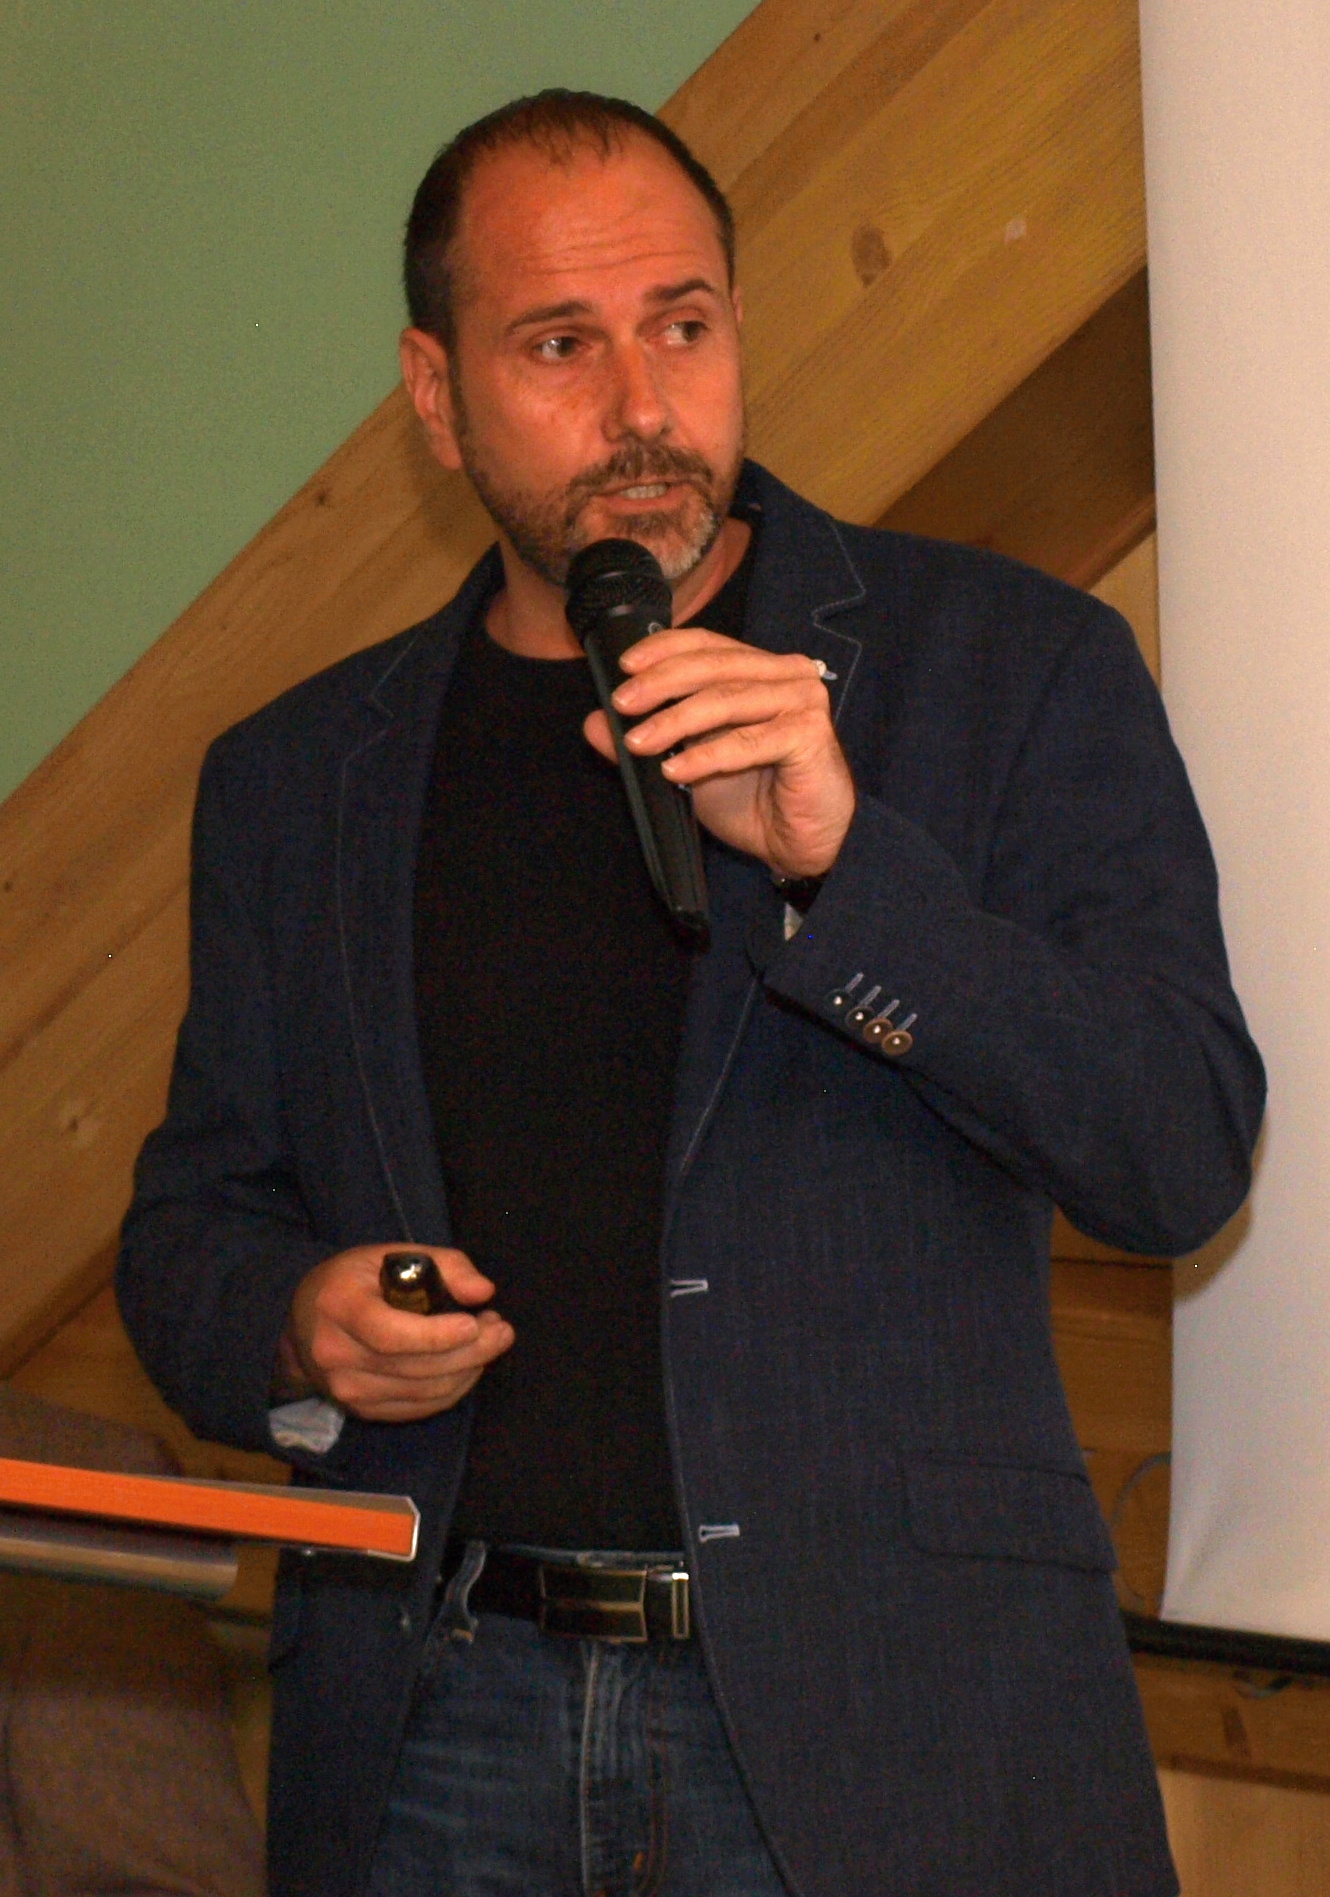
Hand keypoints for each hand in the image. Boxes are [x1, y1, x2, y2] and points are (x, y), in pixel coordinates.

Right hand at [277, 1244, 512, 1422]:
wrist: (302, 1323)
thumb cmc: (355, 1280)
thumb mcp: (392, 1254)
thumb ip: (443, 1265)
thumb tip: (484, 1291)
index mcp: (339, 1306)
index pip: (391, 1334)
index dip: (438, 1335)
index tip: (476, 1322)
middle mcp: (336, 1355)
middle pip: (415, 1367)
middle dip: (470, 1351)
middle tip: (502, 1330)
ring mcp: (347, 1390)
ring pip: (424, 1392)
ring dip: (469, 1369)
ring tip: (490, 1342)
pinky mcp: (361, 1411)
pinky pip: (419, 1408)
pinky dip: (453, 1389)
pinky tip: (469, 1365)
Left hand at [583, 628, 854, 877]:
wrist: (801, 844)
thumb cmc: (753, 800)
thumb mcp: (687, 766)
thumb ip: (646, 740)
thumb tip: (593, 724)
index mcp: (760, 670)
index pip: (708, 644)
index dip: (663, 650)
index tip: (624, 667)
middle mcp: (787, 675)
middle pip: (714, 666)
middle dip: (661, 684)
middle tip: (623, 705)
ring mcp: (802, 701)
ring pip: (727, 700)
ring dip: (675, 721)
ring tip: (639, 742)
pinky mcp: (810, 735)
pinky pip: (747, 741)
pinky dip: (706, 756)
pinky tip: (674, 770)